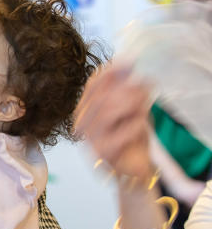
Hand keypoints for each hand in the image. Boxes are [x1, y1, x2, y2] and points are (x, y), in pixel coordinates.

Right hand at [74, 63, 153, 181]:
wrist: (135, 167)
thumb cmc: (131, 135)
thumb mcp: (130, 107)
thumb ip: (125, 86)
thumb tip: (125, 60)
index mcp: (85, 108)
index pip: (93, 84)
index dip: (110, 71)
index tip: (130, 61)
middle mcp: (82, 122)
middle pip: (102, 95)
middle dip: (128, 89)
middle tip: (146, 88)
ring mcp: (90, 137)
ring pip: (110, 110)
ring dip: (134, 105)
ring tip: (146, 107)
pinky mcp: (102, 151)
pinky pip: (124, 130)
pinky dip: (138, 125)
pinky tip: (141, 128)